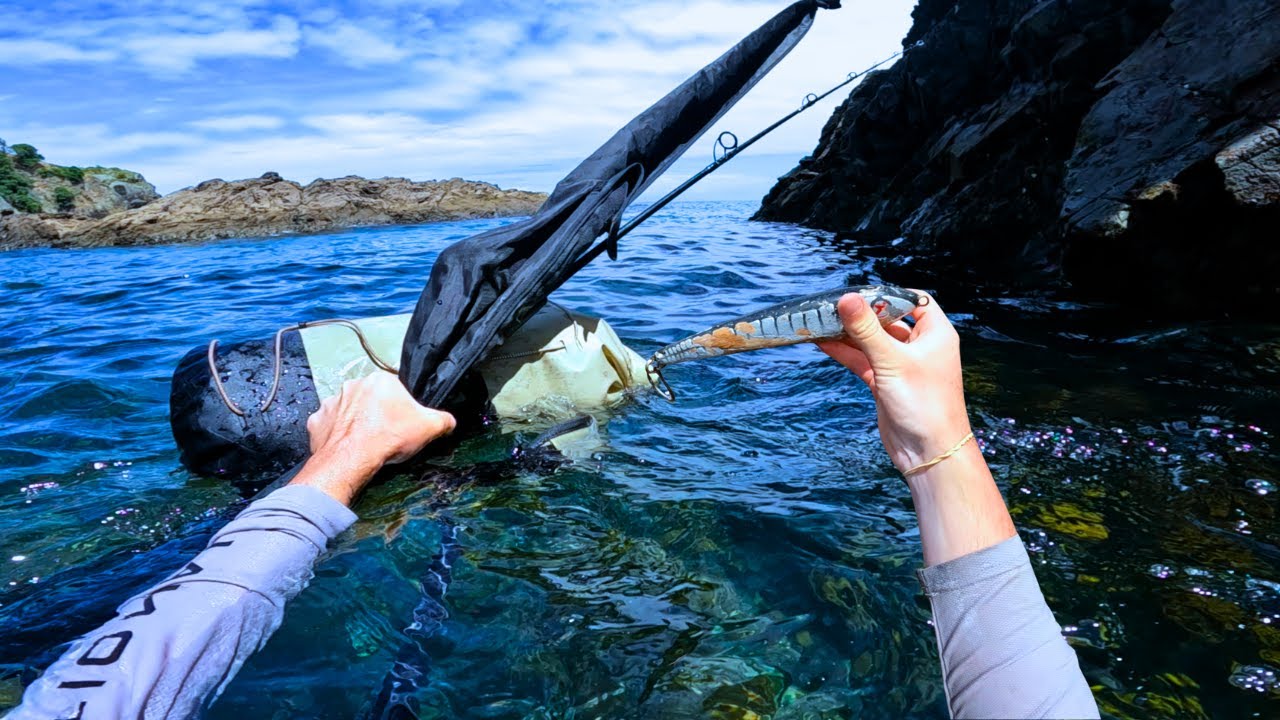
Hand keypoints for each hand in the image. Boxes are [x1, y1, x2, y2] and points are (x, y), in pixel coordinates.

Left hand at [290, 372, 455, 504]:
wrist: (352, 459)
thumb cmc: (389, 438)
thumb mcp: (429, 427)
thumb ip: (443, 420)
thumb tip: (449, 421)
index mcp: (380, 380)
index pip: (395, 390)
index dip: (401, 408)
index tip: (402, 423)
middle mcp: (353, 385)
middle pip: (369, 398)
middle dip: (376, 413)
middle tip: (384, 434)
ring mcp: (331, 402)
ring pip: (347, 411)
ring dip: (354, 422)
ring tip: (364, 443)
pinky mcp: (316, 421)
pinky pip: (328, 426)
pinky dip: (335, 435)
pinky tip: (345, 447)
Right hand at [818, 291, 970, 473]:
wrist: (929, 452)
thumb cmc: (924, 405)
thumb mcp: (892, 361)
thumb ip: (866, 329)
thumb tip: (847, 299)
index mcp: (935, 334)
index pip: (914, 300)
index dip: (889, 294)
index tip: (861, 292)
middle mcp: (920, 347)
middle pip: (887, 319)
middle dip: (861, 313)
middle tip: (832, 305)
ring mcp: (902, 366)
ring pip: (871, 341)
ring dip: (848, 333)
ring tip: (820, 321)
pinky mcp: (886, 383)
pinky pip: (863, 361)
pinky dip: (846, 352)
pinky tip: (824, 342)